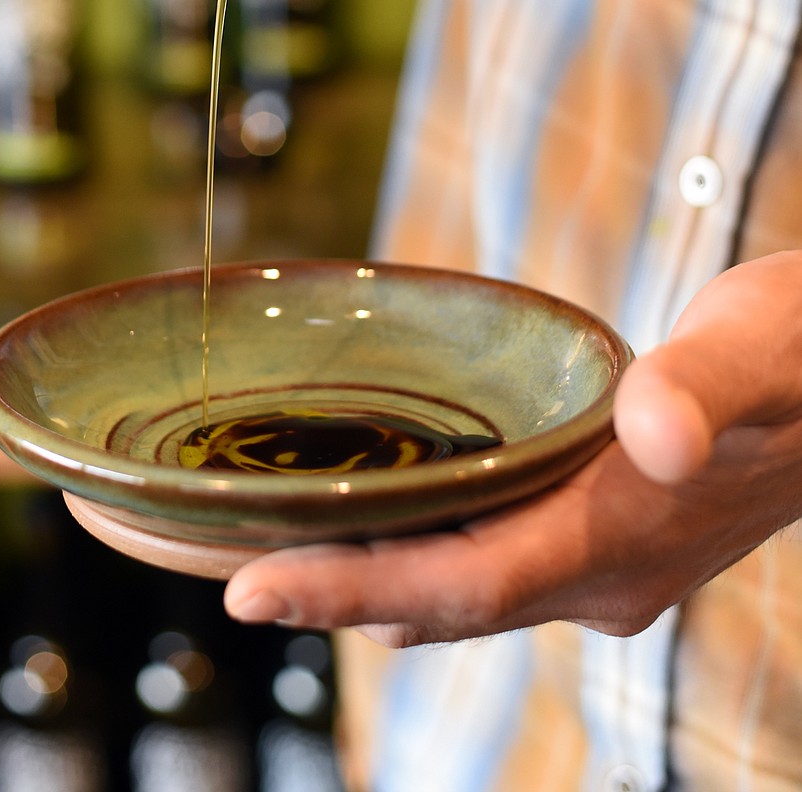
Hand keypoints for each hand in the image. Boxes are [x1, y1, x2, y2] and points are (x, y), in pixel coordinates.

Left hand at [224, 251, 801, 644]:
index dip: (349, 591)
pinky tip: (370, 519)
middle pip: (437, 601)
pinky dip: (413, 553)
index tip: (246, 590)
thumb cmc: (801, 352)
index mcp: (622, 535)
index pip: (461, 586)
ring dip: (361, 579)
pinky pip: (484, 563)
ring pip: (456, 590)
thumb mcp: (757, 347)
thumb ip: (702, 387)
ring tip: (254, 552)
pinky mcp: (605, 536)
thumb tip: (653, 432)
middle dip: (323, 591)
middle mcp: (603, 573)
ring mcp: (605, 565)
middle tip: (206, 566)